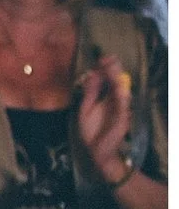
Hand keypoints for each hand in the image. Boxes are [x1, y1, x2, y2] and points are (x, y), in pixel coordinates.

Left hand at [75, 56, 135, 183]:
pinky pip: (123, 108)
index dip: (105, 70)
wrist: (96, 151)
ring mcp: (119, 111)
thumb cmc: (92, 130)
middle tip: (110, 58)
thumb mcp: (86, 108)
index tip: (103, 57)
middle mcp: (113, 102)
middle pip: (115, 84)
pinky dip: (122, 99)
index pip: (106, 81)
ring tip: (115, 69)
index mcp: (105, 99)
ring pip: (120, 93)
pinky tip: (120, 89)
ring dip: (118, 81)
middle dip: (113, 71)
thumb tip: (90, 74)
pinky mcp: (121, 121)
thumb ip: (89, 92)